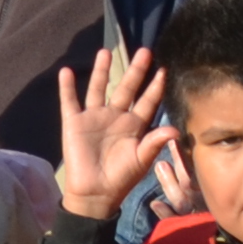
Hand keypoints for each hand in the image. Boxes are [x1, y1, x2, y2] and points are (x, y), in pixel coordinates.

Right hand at [50, 42, 169, 223]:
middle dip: (135, 70)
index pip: (147, 101)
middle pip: (126, 88)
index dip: (155, 87)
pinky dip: (67, 87)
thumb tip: (175, 129)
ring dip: (102, 71)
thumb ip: (154, 142)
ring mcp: (94, 117)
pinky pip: (70, 101)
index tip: (163, 69)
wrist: (95, 193)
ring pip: (99, 88)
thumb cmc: (121, 178)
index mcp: (134, 126)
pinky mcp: (74, 123)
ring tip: (105, 51)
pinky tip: (67, 72)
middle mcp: (115, 117)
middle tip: (144, 51)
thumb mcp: (141, 160)